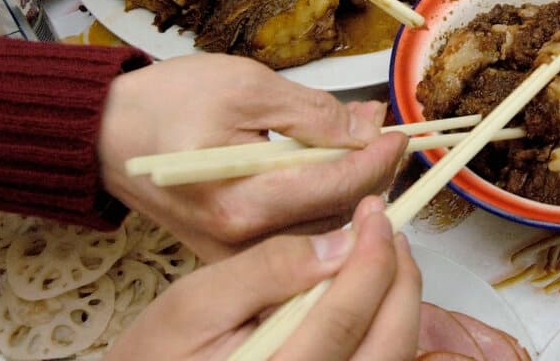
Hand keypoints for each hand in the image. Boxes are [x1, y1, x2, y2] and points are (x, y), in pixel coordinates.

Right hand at [97, 53, 407, 260]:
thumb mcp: (248, 87)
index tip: (397, 132)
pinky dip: (321, 200)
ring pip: (323, 227)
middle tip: (380, 130)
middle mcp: (241, 239)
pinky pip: (296, 232)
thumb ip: (314, 112)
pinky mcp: (232, 250)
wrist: (107, 130)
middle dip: (370, 171)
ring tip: (355, 140)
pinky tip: (326, 167)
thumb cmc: (167, 103)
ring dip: (351, 186)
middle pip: (339, 214)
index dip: (380, 156)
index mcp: (244, 201)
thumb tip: (368, 127)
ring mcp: (235, 251)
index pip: (340, 185)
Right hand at [107, 196, 421, 360]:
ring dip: (400, 302)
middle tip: (388, 230)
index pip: (348, 315)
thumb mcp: (194, 301)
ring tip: (383, 256)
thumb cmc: (159, 353)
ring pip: (393, 356)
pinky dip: (387, 327)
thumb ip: (268, 270)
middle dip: (400, 278)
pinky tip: (371, 293)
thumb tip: (341, 242)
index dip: (371, 256)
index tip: (375, 212)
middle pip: (388, 342)